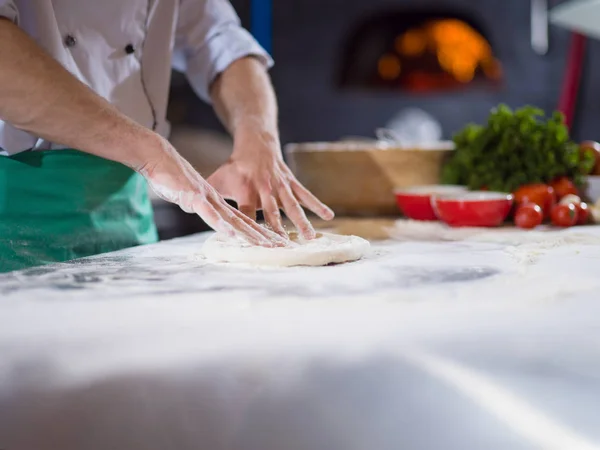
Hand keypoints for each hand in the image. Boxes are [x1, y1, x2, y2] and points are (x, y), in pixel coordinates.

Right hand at [138, 135, 285, 246]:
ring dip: (249, 234)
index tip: (273, 242)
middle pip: (244, 222)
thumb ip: (199, 205)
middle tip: (280, 247)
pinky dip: (221, 225)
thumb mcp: (190, 197)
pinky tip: (232, 235)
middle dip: (262, 236)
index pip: (243, 219)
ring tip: (265, 245)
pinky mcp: (194, 197)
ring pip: (232, 220)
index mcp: (218, 201)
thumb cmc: (173, 177)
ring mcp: (208, 199)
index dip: (258, 232)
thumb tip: (201, 212)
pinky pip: (210, 214)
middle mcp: (218, 201)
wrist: (160, 157)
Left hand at [207, 126, 333, 239]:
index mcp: (245, 191)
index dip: (247, 229)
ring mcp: (281, 186)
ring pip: (293, 206)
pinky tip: (329, 216)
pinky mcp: (292, 182)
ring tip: (309, 238)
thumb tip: (191, 211)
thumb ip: (209, 196)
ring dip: (302, 222)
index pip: (246, 214)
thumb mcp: (219, 178)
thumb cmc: (235, 166)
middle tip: (284, 249)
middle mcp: (264, 189)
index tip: (251, 245)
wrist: (256, 142)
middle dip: (278, 232)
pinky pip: (306, 195)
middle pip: (272, 215)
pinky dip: (318, 205)